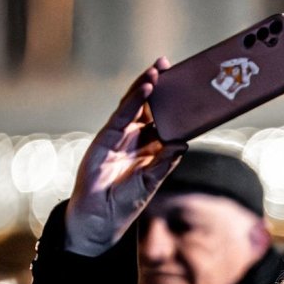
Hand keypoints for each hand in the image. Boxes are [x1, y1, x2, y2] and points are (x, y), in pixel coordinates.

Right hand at [64, 58, 186, 255]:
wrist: (100, 219)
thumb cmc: (125, 203)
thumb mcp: (151, 182)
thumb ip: (165, 162)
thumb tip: (184, 144)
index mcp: (147, 148)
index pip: (161, 119)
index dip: (170, 102)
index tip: (183, 84)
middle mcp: (133, 139)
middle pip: (146, 106)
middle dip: (156, 85)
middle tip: (168, 64)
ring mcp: (118, 137)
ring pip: (133, 105)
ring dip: (145, 86)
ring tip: (158, 70)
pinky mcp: (105, 139)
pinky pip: (121, 116)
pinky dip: (133, 101)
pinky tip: (146, 89)